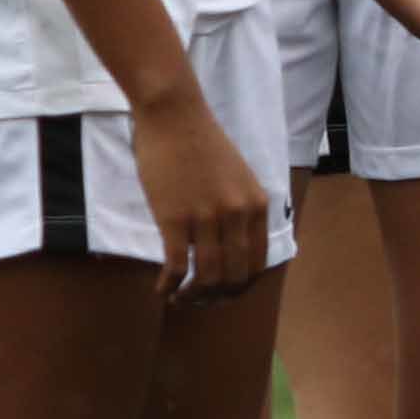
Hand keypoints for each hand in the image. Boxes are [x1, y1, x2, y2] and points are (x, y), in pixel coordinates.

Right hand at [133, 79, 272, 302]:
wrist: (174, 116)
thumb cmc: (201, 143)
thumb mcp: (238, 178)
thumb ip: (241, 210)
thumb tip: (233, 246)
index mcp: (257, 205)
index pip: (257, 263)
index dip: (242, 287)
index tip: (226, 294)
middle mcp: (238, 215)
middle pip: (234, 277)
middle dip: (218, 298)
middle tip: (201, 302)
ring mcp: (207, 218)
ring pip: (207, 277)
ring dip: (194, 297)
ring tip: (181, 300)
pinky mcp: (175, 219)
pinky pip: (177, 267)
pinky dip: (170, 286)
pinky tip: (162, 291)